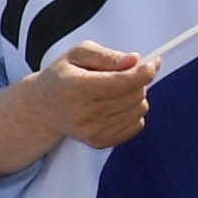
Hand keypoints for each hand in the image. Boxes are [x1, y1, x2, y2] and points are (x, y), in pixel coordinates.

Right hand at [0, 43, 153, 175]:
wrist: (44, 108)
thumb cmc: (63, 77)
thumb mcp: (78, 54)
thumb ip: (107, 55)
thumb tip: (134, 61)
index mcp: (76, 87)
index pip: (123, 81)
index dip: (145, 71)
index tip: (153, 62)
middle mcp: (84, 113)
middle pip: (135, 94)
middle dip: (138, 80)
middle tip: (124, 74)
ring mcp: (93, 131)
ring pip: (140, 109)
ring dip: (136, 96)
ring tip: (116, 91)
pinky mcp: (101, 142)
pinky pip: (137, 125)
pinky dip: (133, 112)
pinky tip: (115, 106)